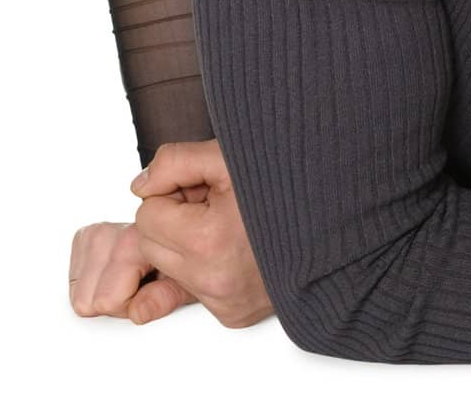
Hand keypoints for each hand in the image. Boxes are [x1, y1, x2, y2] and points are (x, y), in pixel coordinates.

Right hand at [68, 220, 194, 323]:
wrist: (181, 235)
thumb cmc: (184, 261)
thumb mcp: (186, 284)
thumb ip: (164, 298)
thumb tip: (138, 312)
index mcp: (136, 241)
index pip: (108, 299)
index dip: (127, 306)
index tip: (147, 291)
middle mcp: (112, 231)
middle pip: (87, 300)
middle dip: (112, 302)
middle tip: (138, 287)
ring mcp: (96, 232)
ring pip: (78, 294)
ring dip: (101, 294)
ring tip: (128, 279)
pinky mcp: (85, 236)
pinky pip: (72, 282)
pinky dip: (91, 284)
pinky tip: (114, 273)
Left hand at [131, 140, 272, 327]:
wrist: (330, 219)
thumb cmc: (286, 184)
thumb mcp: (227, 156)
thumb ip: (174, 162)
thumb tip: (141, 185)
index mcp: (208, 241)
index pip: (147, 215)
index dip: (173, 192)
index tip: (202, 186)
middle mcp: (214, 281)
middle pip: (152, 245)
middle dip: (173, 219)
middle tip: (213, 202)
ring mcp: (224, 302)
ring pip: (169, 269)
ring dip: (187, 243)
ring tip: (226, 223)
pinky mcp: (232, 314)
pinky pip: (193, 289)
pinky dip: (205, 265)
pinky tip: (231, 247)